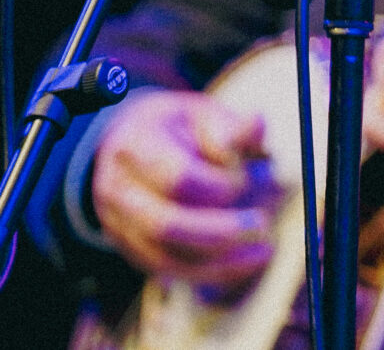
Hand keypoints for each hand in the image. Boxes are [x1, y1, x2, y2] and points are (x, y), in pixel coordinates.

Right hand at [91, 91, 280, 295]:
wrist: (127, 144)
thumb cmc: (174, 128)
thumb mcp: (201, 113)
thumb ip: (230, 125)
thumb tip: (256, 128)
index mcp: (136, 148)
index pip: (177, 178)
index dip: (219, 185)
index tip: (247, 179)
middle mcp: (119, 191)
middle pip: (166, 225)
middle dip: (219, 231)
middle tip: (260, 224)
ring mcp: (118, 225)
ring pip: (165, 258)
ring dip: (219, 261)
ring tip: (262, 251)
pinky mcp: (130, 248)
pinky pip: (167, 271)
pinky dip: (208, 272)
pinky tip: (244, 263)